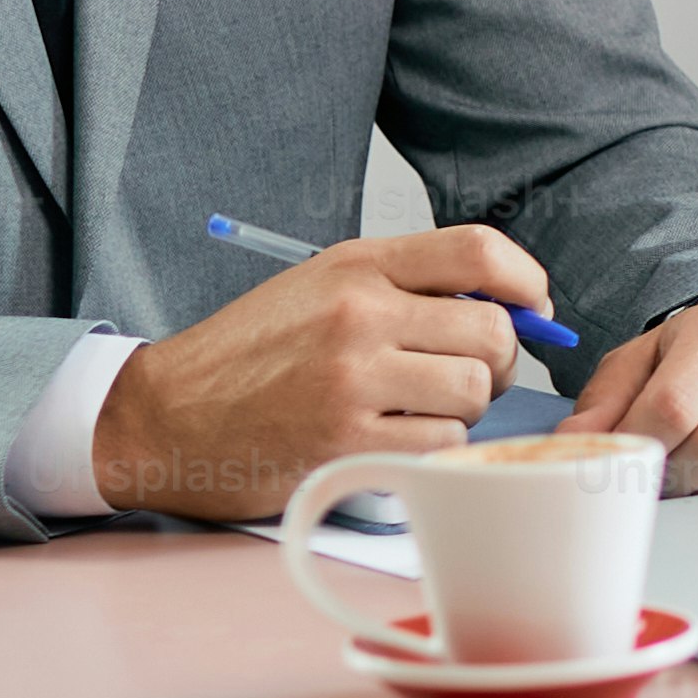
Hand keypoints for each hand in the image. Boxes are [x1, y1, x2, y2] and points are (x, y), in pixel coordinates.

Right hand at [95, 223, 548, 520]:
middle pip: (493, 333)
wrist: (164, 417)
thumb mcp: (320, 288)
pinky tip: (393, 438)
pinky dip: (432, 446)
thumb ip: (406, 285)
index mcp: (356, 265)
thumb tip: (506, 306)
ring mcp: (353, 378)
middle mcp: (358, 314)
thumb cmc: (249, 356)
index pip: (478, 251)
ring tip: (415, 409)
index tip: (533, 309)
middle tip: (470, 375)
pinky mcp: (347, 440)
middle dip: (499, 361)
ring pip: (474, 392)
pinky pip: (441, 442)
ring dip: (461, 409)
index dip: (526, 282)